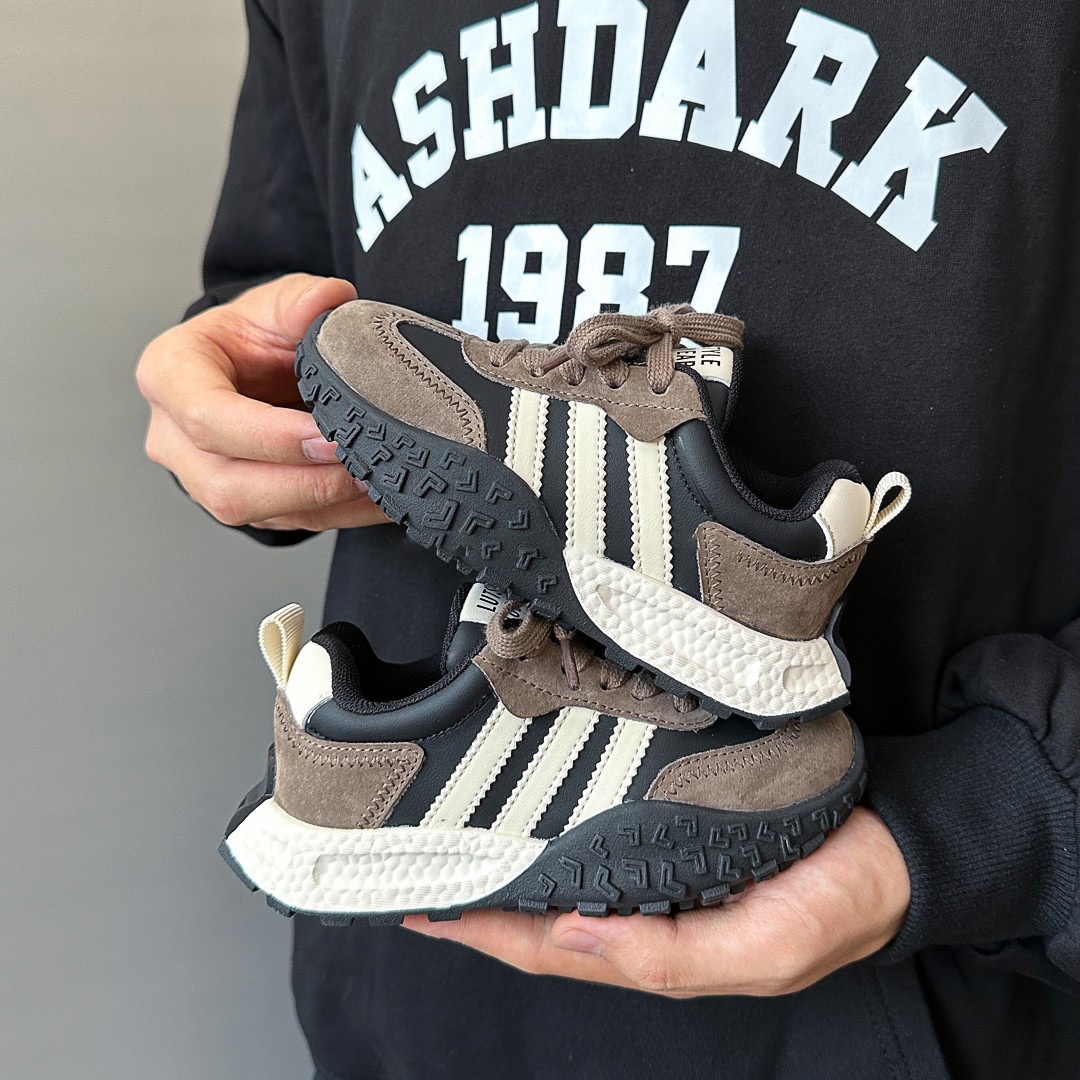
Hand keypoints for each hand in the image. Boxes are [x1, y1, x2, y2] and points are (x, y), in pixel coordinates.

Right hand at [138, 273, 387, 530]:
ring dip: (325, 504)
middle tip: (363, 466)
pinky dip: (340, 513)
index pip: (209, 419)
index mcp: (171, 375)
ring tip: (378, 483)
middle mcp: (174, 437)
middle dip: (304, 483)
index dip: (272, 436)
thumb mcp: (274, 304)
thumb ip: (299, 300)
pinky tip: (378, 498)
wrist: (252, 365)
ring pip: (257, 514)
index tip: (330, 435)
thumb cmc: (251, 336)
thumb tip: (326, 300)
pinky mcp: (243, 504)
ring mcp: (203, 478)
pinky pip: (290, 523)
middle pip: (227, 484)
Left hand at [403, 807, 909, 996]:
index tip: (423, 908)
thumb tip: (573, 937)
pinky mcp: (675, 826)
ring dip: (511, 863)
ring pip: (567, 873)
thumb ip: (671, 956)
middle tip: (415, 870)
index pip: (550, 946)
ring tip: (454, 841)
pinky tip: (532, 807)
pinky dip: (558, 829)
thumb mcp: (763, 949)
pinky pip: (601, 833)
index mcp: (660, 947)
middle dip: (480, 900)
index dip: (485, 933)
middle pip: (543, 913)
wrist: (895, 848)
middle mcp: (649, 910)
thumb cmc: (836, 903)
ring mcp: (659, 868)